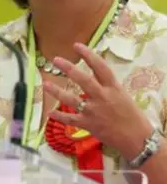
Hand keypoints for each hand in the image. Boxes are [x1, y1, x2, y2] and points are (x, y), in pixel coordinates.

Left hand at [43, 43, 152, 160]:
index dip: (88, 55)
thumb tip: (94, 73)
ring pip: (71, 99)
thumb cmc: (131, 115)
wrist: (137, 138)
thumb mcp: (122, 95)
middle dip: (69, 68)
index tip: (77, 45)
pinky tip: (50, 112)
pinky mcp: (88, 124)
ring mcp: (93, 111)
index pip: (100, 67)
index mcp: (113, 87)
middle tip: (56, 59)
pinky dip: (59, 116)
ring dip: (57, 91)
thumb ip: (107, 85)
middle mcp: (102, 97)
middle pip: (83, 80)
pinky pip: (70, 119)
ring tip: (46, 84)